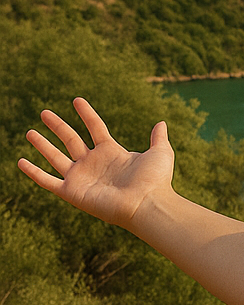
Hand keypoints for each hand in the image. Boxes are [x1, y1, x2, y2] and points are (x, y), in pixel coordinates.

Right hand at [18, 98, 174, 229]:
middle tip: (44, 112)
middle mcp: (94, 163)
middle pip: (71, 140)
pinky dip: (33, 172)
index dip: (87, 114)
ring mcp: (82, 177)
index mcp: (112, 153)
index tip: (77, 100)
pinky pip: (47, 181)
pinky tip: (21, 161)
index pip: (96, 128)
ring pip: (56, 157)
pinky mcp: (72, 192)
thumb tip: (162, 123)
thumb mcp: (160, 153)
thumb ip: (158, 138)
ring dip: (42, 145)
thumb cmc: (155, 181)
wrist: (146, 204)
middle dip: (58, 126)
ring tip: (30, 132)